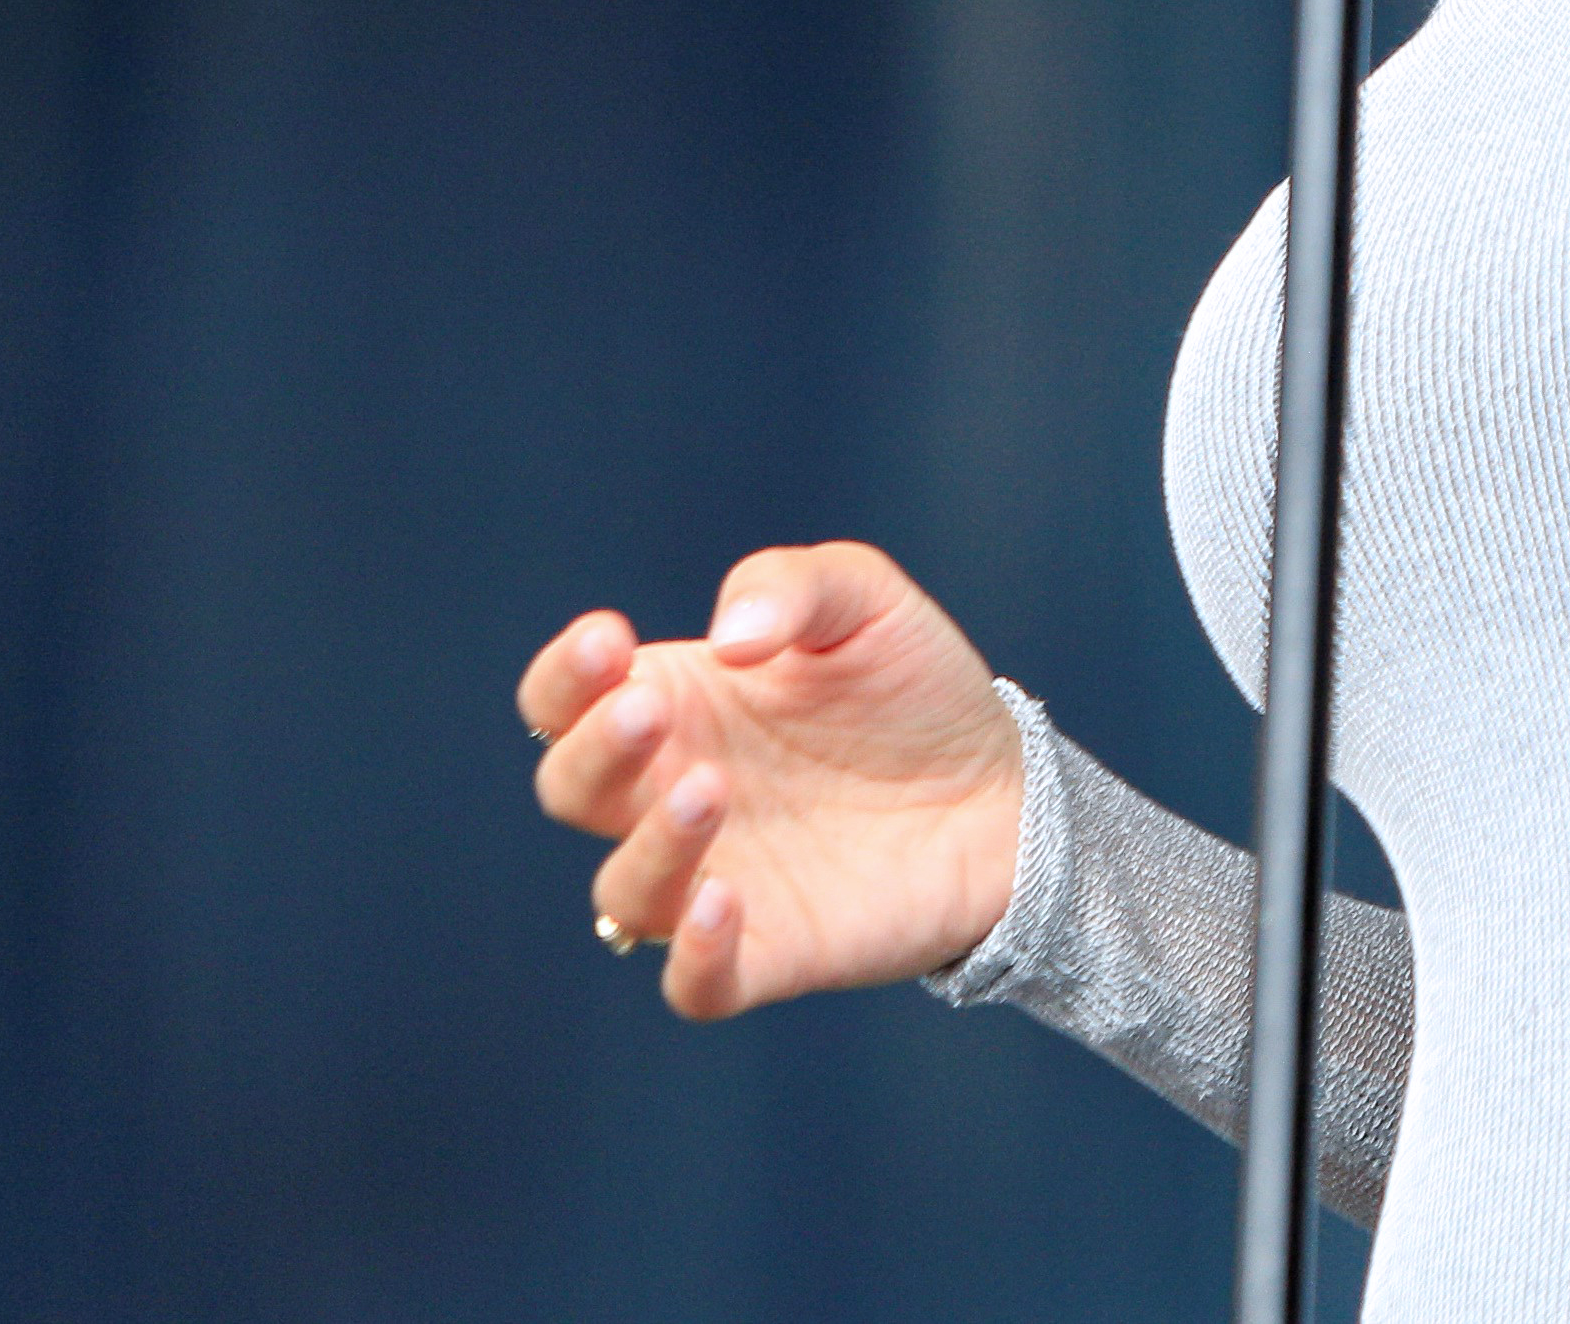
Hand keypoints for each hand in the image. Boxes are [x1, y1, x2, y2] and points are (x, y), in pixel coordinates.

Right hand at [521, 540, 1028, 1020]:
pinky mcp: (772, 952)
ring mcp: (716, 879)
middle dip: (595, 750)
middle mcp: (674, 797)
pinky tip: (725, 901)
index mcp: (678, 707)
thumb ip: (793, 585)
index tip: (608, 640)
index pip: (563, 703)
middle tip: (654, 711)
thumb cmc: (916, 689)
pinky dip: (692, 956)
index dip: (563, 678)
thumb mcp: (865, 601)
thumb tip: (730, 635)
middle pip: (572, 789)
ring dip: (650, 845)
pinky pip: (694, 985)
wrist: (1006, 791)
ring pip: (623, 894)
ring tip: (712, 788)